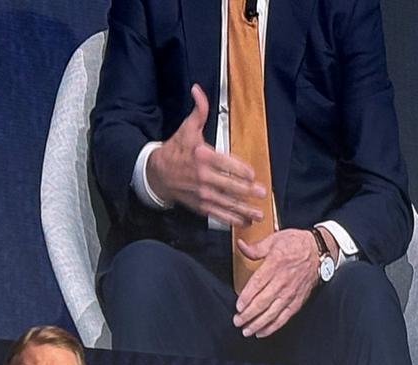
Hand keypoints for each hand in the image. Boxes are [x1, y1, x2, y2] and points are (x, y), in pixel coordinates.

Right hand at [147, 84, 267, 226]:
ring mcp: (201, 194)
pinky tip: (243, 223)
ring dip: (243, 210)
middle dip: (247, 192)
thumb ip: (199, 110)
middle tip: (262, 194)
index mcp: (202, 157)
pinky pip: (217, 214)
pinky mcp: (199, 206)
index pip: (226, 165)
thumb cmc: (175, 149)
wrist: (155, 174)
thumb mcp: (186, 128)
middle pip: (229, 186)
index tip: (253, 175)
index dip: (241, 171)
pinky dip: (230, 220)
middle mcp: (203, 177)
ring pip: (225, 203)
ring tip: (258, 214)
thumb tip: (198, 89)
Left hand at [233, 229, 318, 337]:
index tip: (238, 306)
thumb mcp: (275, 239)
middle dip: (248, 314)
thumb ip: (256, 248)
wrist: (320, 250)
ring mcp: (291, 292)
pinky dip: (273, 326)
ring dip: (258, 323)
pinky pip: (285, 316)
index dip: (247, 297)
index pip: (258, 283)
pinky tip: (262, 332)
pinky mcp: (298, 300)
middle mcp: (283, 280)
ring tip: (246, 331)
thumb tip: (240, 246)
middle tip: (237, 321)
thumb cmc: (296, 244)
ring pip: (273, 312)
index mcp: (276, 264)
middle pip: (263, 301)